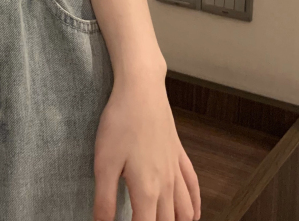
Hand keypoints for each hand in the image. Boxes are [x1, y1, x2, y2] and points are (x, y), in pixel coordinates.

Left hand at [92, 62, 200, 220]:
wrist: (142, 89)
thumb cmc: (120, 122)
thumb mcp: (104, 162)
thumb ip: (104, 200)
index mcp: (146, 190)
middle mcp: (166, 185)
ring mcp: (175, 169)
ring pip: (184, 211)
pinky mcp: (178, 154)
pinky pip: (193, 187)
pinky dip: (195, 206)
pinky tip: (193, 216)